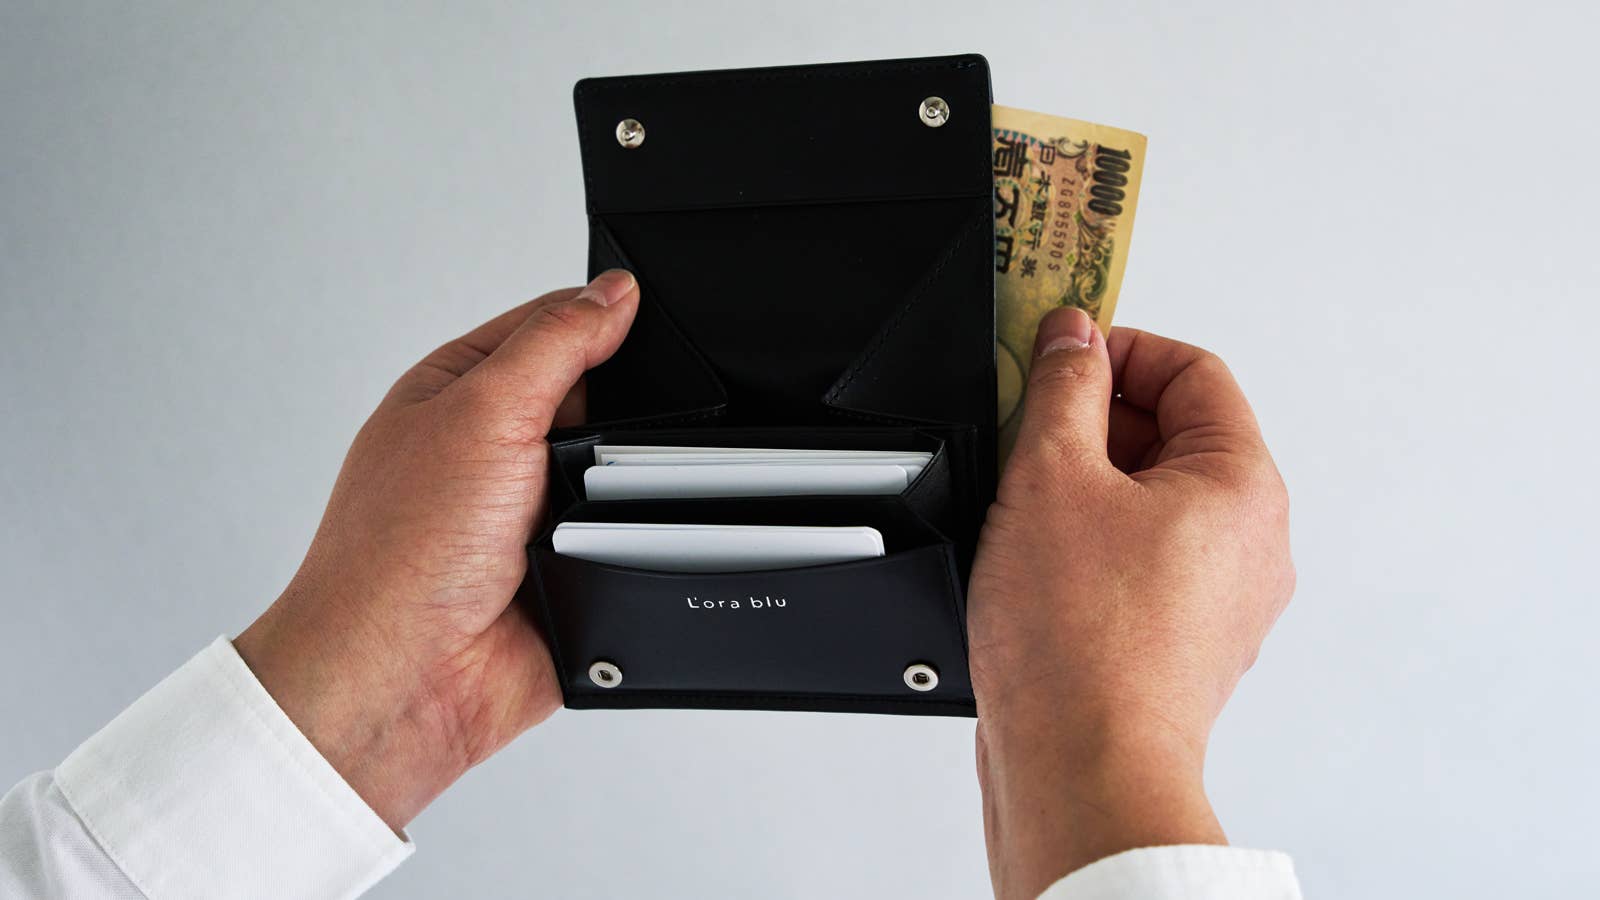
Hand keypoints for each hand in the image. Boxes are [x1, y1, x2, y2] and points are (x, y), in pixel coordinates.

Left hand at [235, 270, 639, 829]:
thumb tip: (615, 292)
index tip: (655, 320)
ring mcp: (534, 514)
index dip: (605, 320)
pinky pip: (633, 544)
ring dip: (628, 490)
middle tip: (617, 434)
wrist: (405, 681)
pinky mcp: (571, 574)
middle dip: (624, 417)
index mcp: (460, 391)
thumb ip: (556, 345)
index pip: (553, 326)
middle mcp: (495, 448)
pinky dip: (639, 546)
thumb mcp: (482, 413)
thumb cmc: (400, 553)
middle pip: (600, 402)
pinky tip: (622, 548)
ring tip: (604, 507)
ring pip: (624, 476)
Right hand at [967, 307, 1293, 898]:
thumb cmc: (1082, 645)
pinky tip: (1036, 560)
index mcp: (1242, 484)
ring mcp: (1221, 596)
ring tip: (1025, 500)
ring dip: (1088, 481)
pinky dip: (1092, 540)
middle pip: (1176, 433)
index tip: (1061, 354)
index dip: (1119, 349)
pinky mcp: (1182, 639)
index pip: (1193, 370)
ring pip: (1153, 499)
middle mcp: (1251, 540)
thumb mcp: (1052, 476)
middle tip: (1030, 424)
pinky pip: (1142, 557)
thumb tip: (1072, 339)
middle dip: (1096, 418)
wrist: (1082, 768)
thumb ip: (1064, 389)